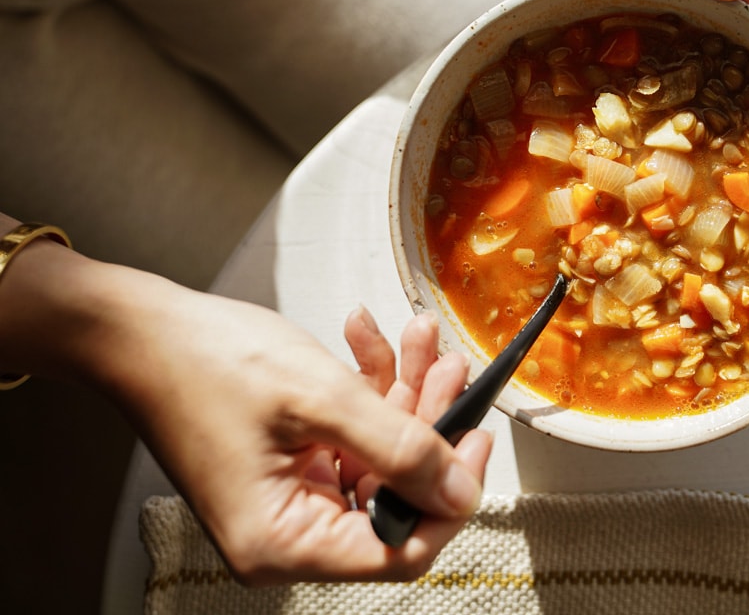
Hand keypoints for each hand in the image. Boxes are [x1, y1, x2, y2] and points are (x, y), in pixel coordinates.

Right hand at [71, 264, 489, 582]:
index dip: (450, 497)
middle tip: (448, 367)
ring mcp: (286, 495)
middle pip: (393, 493)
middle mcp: (285, 532)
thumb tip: (461, 491)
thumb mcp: (321, 399)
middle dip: (427, 422)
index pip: (399, 551)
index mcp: (284, 542)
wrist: (138, 330)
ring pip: (377, 455)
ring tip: (418, 339)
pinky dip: (366, 388)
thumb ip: (401, 448)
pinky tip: (370, 341)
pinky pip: (349, 434)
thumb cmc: (205, 363)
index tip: (478, 437)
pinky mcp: (287, 462)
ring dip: (401, 393)